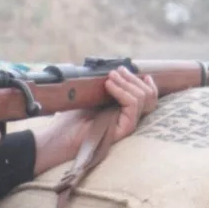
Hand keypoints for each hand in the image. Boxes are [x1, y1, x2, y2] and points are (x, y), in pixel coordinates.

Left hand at [37, 68, 159, 170]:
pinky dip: (122, 92)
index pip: (148, 97)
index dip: (146, 82)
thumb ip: (107, 87)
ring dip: (127, 83)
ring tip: (110, 77)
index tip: (133, 70)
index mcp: (124, 111)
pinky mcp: (124, 130)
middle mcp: (130, 119)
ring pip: (143, 98)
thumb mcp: (91, 97)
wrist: (60, 137)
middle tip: (116, 71)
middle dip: (133, 79)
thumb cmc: (72, 120)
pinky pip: (132, 106)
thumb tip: (116, 71)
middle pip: (148, 96)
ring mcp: (128, 125)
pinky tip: (109, 86)